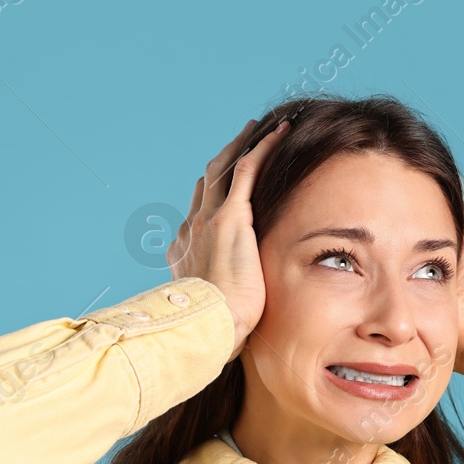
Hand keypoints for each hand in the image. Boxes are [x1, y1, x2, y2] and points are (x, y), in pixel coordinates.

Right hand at [168, 117, 290, 359]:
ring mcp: (207, 220)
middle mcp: (190, 230)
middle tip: (238, 147)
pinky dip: (262, 148)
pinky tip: (280, 133)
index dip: (209, 200)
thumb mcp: (215, 315)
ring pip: (222, 170)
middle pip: (205, 186)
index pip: (196, 217)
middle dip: (221, 165)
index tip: (222, 194)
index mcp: (183, 253)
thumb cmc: (215, 332)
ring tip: (255, 130)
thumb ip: (223, 305)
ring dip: (239, 147)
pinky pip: (247, 169)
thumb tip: (235, 318)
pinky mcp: (231, 216)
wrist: (208, 327)